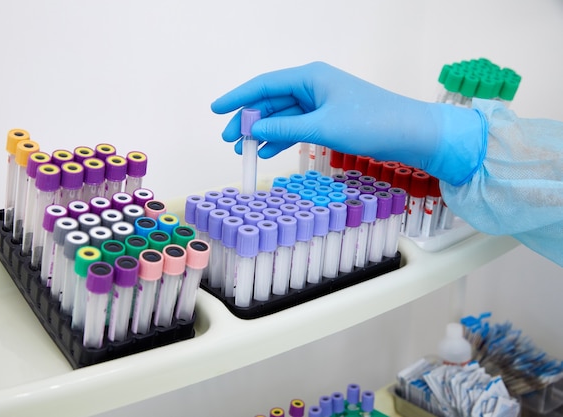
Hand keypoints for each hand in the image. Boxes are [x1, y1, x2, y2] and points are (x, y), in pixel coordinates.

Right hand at [211, 61, 486, 185]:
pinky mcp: (329, 119)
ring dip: (263, 132)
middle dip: (248, 120)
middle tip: (229, 140)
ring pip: (282, 116)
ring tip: (244, 150)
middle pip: (270, 102)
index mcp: (309, 77)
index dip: (238, 97)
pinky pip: (297, 127)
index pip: (264, 85)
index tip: (216, 110)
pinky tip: (268, 152)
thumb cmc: (371, 122)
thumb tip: (254, 129)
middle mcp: (312, 86)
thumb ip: (285, 128)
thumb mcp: (322, 127)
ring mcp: (321, 103)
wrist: (411, 134)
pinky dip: (282, 138)